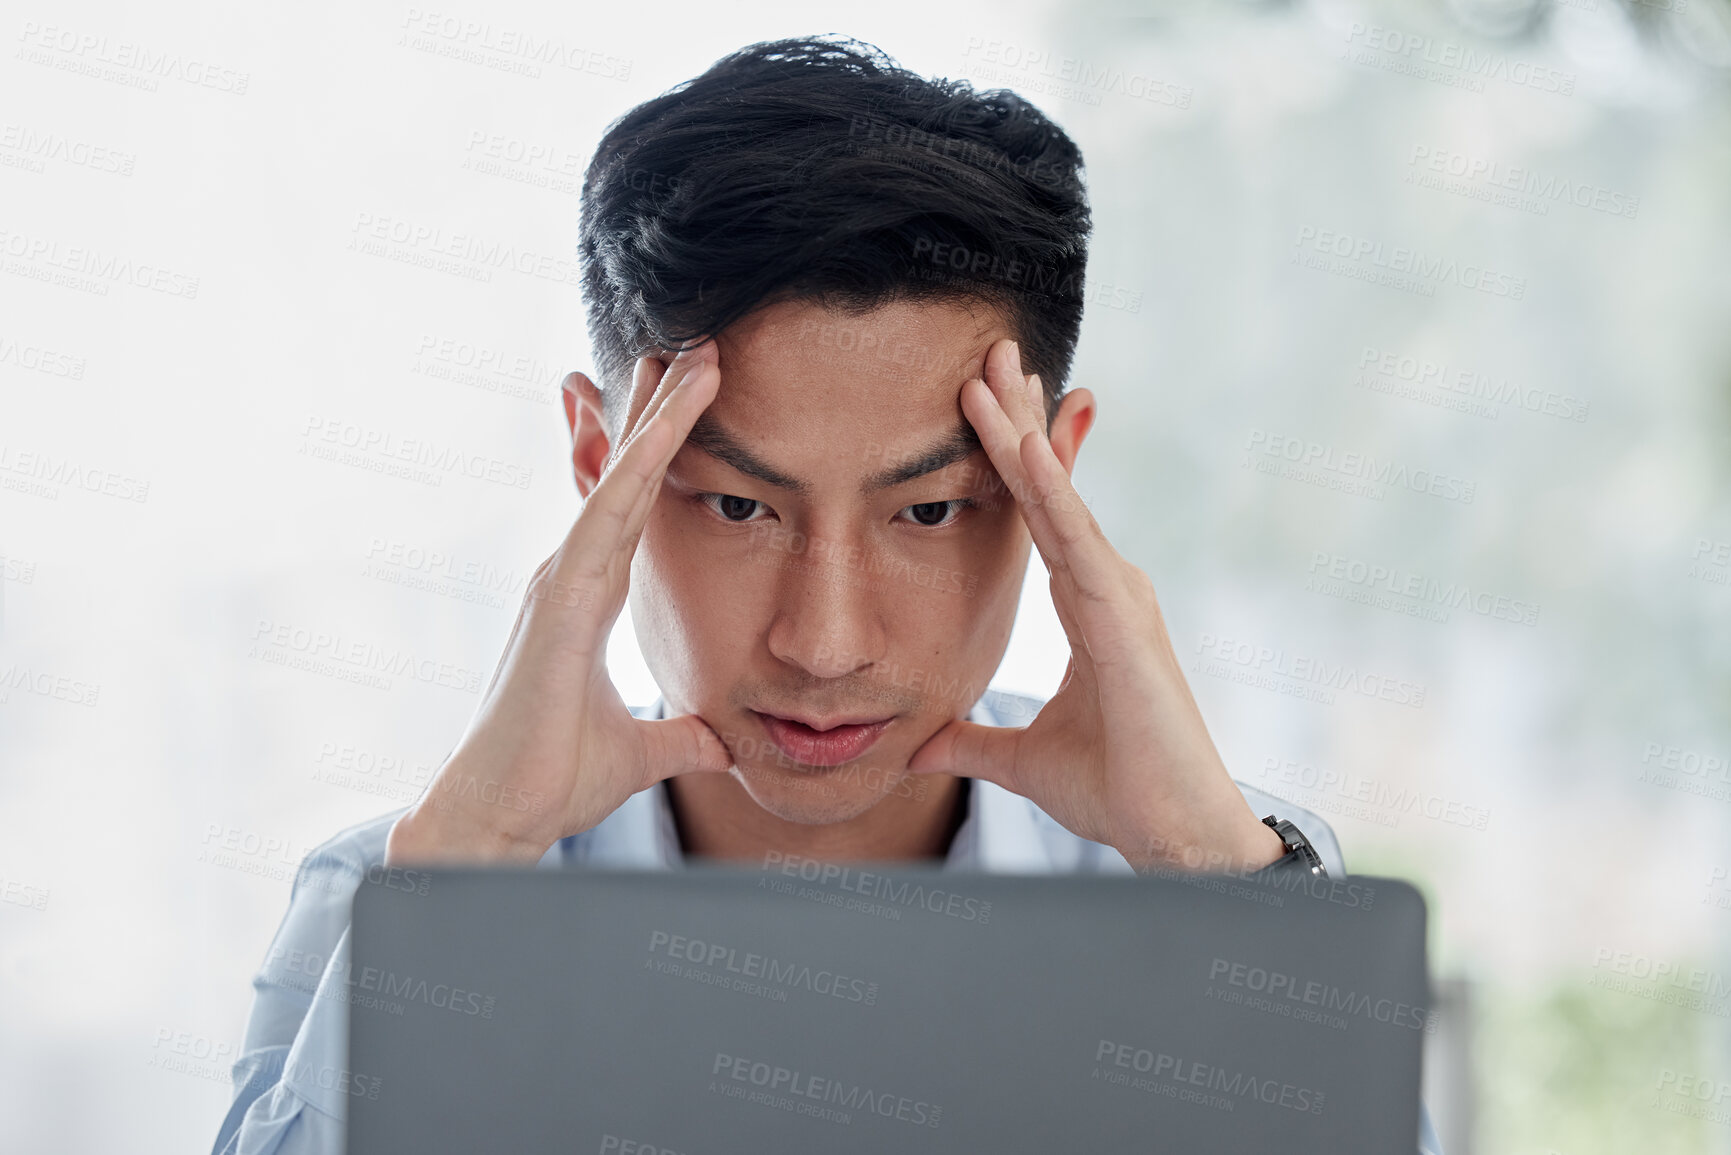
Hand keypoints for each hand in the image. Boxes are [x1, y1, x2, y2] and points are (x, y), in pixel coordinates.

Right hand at [386, 343, 732, 865]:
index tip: (689, 398)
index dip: (658, 451)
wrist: (499, 820)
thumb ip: (679, 736)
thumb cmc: (553, 780)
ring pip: (618, 478)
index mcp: (588, 597)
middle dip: (656, 408)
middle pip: (622, 474)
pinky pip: (609, 515)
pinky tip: (670, 420)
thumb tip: (722, 741)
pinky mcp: (560, 599)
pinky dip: (640, 464)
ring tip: (698, 354)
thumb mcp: (641, 750)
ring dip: (659, 416)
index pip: (633, 506)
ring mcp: (561, 580)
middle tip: (696, 342)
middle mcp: (572, 575)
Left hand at [907, 339, 1285, 875]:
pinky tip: (1024, 448)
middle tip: (987, 353)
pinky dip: (1050, 493)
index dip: (1014, 457)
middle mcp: (1107, 586)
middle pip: (1051, 489)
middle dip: (1020, 420)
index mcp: (1088, 604)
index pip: (1039, 515)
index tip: (985, 401)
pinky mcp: (1125, 619)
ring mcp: (1120, 596)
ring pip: (1059, 501)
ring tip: (989, 375)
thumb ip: (973, 743)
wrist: (1172, 836)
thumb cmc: (1117, 790)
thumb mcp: (1023, 760)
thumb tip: (922, 745)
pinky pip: (1077, 543)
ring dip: (1024, 436)